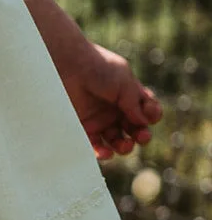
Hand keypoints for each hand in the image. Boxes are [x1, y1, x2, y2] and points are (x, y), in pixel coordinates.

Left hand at [61, 44, 162, 160]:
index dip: (152, 116)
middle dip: (141, 135)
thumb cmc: (98, 68)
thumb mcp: (124, 81)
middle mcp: (115, 109)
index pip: (146, 111)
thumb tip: (144, 122)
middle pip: (134, 129)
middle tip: (141, 137)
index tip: (150, 115)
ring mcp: (99, 120)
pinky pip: (96, 146)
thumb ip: (135, 103)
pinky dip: (103, 152)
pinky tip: (107, 152)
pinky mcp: (83, 128)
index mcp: (128, 95)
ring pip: (117, 141)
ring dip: (124, 147)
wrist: (68, 66)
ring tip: (125, 145)